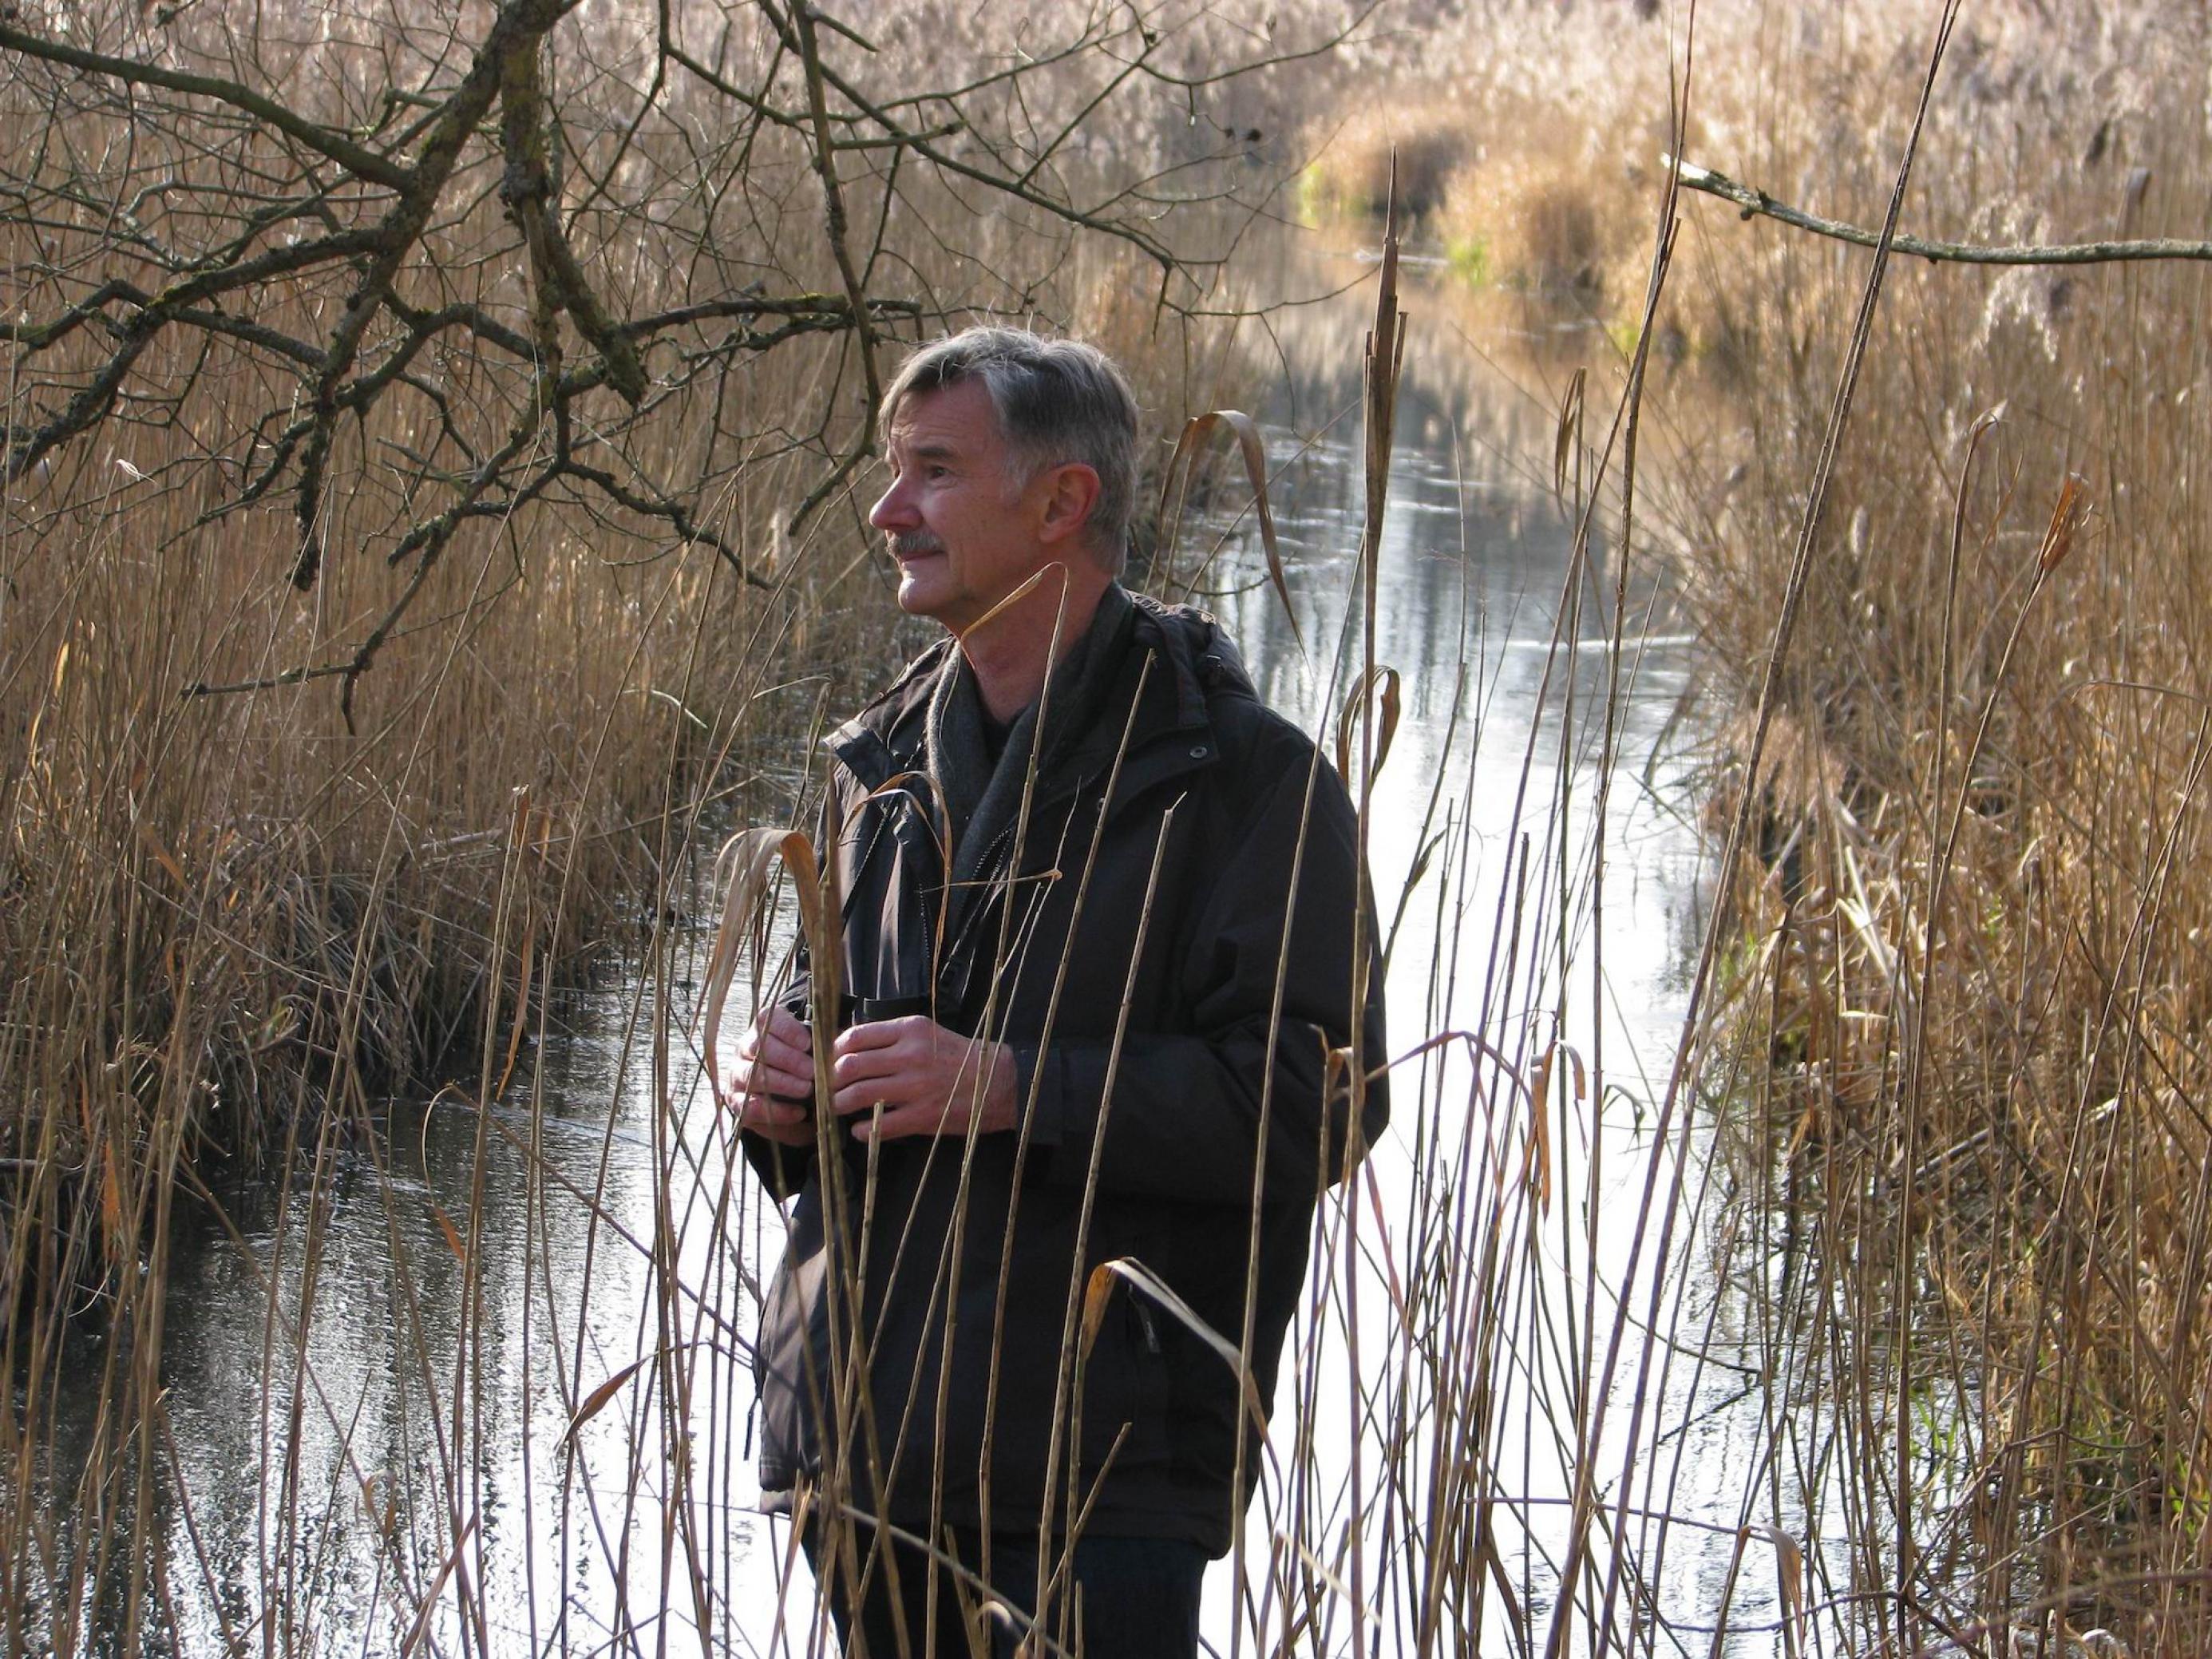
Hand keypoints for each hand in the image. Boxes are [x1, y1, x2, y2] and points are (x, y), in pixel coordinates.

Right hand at [724, 1007, 814, 1146]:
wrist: (788, 1100)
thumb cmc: (804, 1067)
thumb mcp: (814, 1052)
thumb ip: (821, 1044)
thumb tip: (838, 1042)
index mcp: (763, 1028)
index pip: (768, 1019)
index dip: (788, 1031)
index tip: (808, 1044)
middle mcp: (746, 1048)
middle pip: (759, 1046)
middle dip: (788, 1059)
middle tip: (811, 1071)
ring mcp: (738, 1074)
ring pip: (752, 1074)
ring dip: (782, 1083)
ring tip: (806, 1090)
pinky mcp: (736, 1101)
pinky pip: (750, 1105)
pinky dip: (777, 1110)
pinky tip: (798, 1112)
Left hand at [829, 1016, 1016, 1141]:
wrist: (999, 1083)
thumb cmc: (959, 1057)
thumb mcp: (927, 1033)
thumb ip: (892, 1038)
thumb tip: (849, 1047)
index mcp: (910, 1030)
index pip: (855, 1036)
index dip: (834, 1052)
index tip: (831, 1062)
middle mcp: (910, 1055)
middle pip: (850, 1065)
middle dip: (831, 1080)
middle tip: (829, 1088)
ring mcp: (916, 1087)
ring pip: (858, 1095)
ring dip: (839, 1104)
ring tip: (839, 1108)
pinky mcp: (922, 1116)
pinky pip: (878, 1126)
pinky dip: (860, 1130)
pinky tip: (859, 1129)